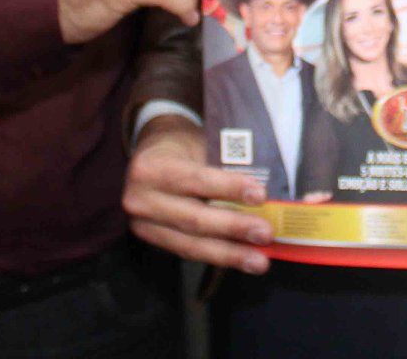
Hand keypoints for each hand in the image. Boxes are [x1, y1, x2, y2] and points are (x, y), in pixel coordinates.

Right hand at [123, 115, 273, 273]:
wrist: (149, 154)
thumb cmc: (182, 147)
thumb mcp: (197, 144)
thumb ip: (221, 167)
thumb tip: (263, 194)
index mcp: (151, 168)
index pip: (195, 180)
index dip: (228, 188)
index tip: (260, 195)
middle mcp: (140, 199)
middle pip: (193, 218)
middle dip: (233, 227)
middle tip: (265, 233)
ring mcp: (142, 224)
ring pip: (190, 244)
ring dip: (229, 254)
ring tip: (259, 261)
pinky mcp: (151, 239)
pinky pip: (187, 251)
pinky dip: (217, 256)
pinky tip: (241, 260)